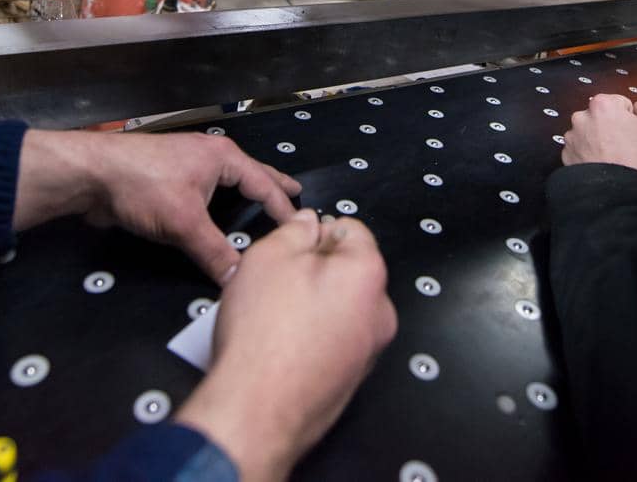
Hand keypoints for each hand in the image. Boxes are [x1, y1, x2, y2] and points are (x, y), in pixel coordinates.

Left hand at [14, 130, 300, 283]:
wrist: (92, 175)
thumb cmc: (143, 186)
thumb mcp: (184, 223)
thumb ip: (214, 252)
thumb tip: (238, 279)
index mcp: (223, 158)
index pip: (264, 184)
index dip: (284, 207)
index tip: (303, 226)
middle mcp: (210, 157)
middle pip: (251, 173)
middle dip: (272, 185)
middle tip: (297, 193)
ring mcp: (188, 166)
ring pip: (227, 183)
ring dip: (246, 194)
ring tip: (263, 204)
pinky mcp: (169, 181)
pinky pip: (207, 193)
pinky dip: (221, 202)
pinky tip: (220, 214)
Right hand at [176, 211, 396, 481]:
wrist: (257, 411)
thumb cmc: (263, 333)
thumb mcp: (268, 257)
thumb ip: (294, 231)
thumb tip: (307, 224)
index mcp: (368, 275)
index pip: (352, 229)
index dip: (317, 230)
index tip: (291, 244)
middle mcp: (379, 314)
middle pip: (348, 272)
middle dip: (314, 271)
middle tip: (275, 281)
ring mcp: (368, 352)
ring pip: (339, 309)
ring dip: (311, 305)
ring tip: (272, 316)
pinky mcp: (350, 380)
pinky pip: (333, 342)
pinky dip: (311, 337)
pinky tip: (279, 345)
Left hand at [563, 93, 636, 179]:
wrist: (621, 193)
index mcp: (601, 104)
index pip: (620, 103)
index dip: (631, 118)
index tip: (635, 133)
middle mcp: (581, 118)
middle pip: (601, 118)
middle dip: (612, 128)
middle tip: (626, 146)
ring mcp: (571, 139)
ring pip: (590, 135)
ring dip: (599, 142)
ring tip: (615, 158)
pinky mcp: (567, 158)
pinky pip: (581, 152)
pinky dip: (590, 157)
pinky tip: (603, 166)